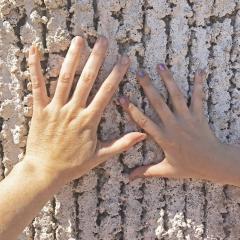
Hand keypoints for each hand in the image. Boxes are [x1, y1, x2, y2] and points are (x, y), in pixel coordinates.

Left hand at [24, 36, 145, 183]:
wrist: (45, 171)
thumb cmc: (73, 165)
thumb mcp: (100, 156)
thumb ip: (121, 144)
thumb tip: (142, 135)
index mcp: (89, 120)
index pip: (106, 92)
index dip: (116, 74)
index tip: (124, 60)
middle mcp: (73, 110)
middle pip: (87, 80)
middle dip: (96, 58)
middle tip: (103, 40)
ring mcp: (55, 109)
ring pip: (65, 78)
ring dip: (73, 58)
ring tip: (80, 40)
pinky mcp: (39, 110)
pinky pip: (37, 86)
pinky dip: (35, 68)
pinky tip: (35, 51)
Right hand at [119, 64, 231, 183]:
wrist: (214, 164)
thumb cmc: (190, 167)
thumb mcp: (166, 171)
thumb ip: (146, 172)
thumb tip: (128, 178)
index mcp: (163, 138)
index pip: (143, 121)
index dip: (131, 109)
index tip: (121, 97)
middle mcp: (173, 125)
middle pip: (158, 103)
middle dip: (147, 87)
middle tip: (139, 72)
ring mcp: (187, 119)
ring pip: (176, 96)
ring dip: (168, 80)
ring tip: (160, 65)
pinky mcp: (199, 116)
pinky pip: (198, 98)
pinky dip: (199, 84)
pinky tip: (199, 71)